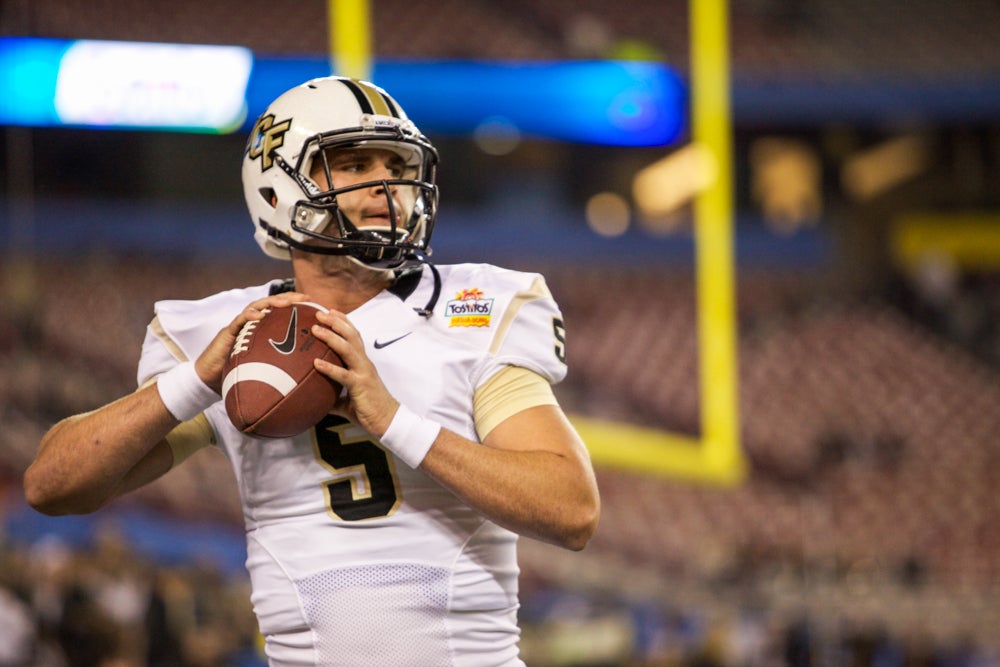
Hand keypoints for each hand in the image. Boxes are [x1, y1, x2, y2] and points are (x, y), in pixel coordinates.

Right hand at [195, 292, 312, 392]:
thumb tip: (305, 376)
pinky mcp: (227, 332)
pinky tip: (259, 315)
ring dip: (271, 302)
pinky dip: (249, 315)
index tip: (313, 305)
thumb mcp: (263, 369)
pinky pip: (239, 320)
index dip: (295, 307)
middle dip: (288, 298)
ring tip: (285, 302)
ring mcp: (238, 326)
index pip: (279, 313)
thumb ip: (279, 366)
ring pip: (255, 307)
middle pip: (270, 304)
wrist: (209, 380)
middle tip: (305, 297)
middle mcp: (250, 324)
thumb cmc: (237, 374)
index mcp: (260, 329)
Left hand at [310, 309, 399, 437]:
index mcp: (363, 363)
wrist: (387, 421)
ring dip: (331, 337)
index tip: (330, 311)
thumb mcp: (348, 400)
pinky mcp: (361, 385)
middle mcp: (364, 363)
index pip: (354, 336)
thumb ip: (334, 396)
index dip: (343, 322)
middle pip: (351, 336)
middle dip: (336, 322)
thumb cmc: (369, 410)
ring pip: (348, 349)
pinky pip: (343, 374)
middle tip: (320, 313)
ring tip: (316, 329)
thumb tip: (317, 399)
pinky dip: (329, 367)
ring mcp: (363, 373)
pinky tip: (316, 362)